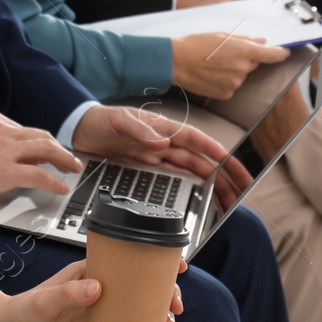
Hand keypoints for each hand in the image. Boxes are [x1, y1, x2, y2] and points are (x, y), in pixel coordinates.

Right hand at [0, 109, 82, 199]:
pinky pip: (39, 175)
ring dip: (63, 159)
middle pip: (41, 136)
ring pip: (46, 150)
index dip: (38, 143)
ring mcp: (7, 150)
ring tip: (73, 168)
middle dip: (57, 148)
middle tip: (68, 158)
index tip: (44, 152)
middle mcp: (4, 130)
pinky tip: (61, 187)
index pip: (24, 130)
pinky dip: (54, 181)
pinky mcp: (7, 171)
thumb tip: (1, 152)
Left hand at [0, 258, 185, 321]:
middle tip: (175, 307)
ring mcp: (95, 313)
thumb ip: (68, 294)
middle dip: (160, 294)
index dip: (151, 262)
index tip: (174, 267)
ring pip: (133, 311)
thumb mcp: (44, 301)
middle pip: (136, 287)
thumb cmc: (19, 312)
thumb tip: (97, 288)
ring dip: (155, 317)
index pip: (124, 262)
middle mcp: (95, 291)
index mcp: (86, 274)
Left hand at [70, 105, 251, 193]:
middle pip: (201, 161)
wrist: (79, 130)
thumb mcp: (118, 120)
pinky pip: (175, 181)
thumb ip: (140, 130)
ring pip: (193, 173)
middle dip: (224, 175)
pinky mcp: (148, 170)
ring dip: (212, 186)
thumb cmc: (100, 120)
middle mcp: (165, 144)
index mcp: (163, 129)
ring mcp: (158, 158)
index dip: (217, 153)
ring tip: (229, 202)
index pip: (197, 141)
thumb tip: (162, 142)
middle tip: (242, 191)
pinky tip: (202, 200)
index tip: (233, 166)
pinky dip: (191, 190)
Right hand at [171, 33, 289, 100]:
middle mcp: (243, 68)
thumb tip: (262, 42)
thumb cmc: (196, 45)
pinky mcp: (227, 94)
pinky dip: (225, 82)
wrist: (176, 62)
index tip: (285, 52)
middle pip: (253, 64)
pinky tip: (212, 75)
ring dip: (234, 71)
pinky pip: (232, 87)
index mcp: (244, 51)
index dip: (280, 54)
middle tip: (225, 54)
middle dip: (245, 59)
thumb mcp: (221, 35)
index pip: (272, 55)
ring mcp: (235, 83)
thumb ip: (245, 39)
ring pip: (242, 76)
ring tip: (214, 65)